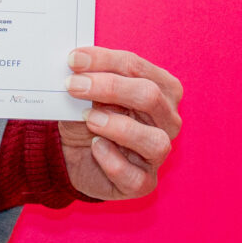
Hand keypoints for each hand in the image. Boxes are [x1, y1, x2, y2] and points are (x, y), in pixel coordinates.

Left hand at [59, 47, 183, 200]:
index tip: (74, 59)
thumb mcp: (88, 93)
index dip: (105, 60)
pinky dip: (112, 160)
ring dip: (118, 126)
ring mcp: (159, 153)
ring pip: (154, 140)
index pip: (137, 67)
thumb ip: (89, 78)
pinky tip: (95, 147)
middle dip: (110, 87)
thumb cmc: (89, 116)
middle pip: (149, 96)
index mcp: (162, 89)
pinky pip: (135, 176)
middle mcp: (168, 121)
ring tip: (89, 119)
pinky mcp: (144, 183)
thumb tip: (77, 66)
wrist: (74, 154)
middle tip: (74, 86)